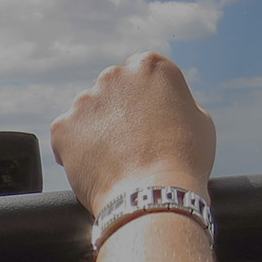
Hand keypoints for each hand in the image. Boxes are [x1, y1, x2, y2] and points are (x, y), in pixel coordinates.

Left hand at [50, 52, 215, 210]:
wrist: (154, 195)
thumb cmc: (184, 161)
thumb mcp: (198, 120)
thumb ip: (175, 102)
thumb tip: (164, 105)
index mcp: (149, 66)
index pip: (140, 74)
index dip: (144, 99)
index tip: (147, 119)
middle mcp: (114, 75)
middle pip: (112, 90)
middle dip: (118, 111)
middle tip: (131, 142)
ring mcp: (85, 100)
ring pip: (87, 113)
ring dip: (96, 130)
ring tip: (114, 159)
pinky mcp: (63, 127)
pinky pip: (67, 135)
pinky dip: (75, 150)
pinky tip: (95, 167)